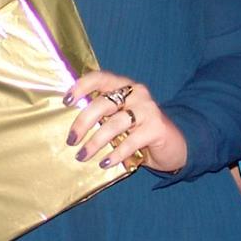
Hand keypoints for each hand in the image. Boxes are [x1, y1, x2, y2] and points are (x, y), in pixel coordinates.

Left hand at [63, 71, 188, 174]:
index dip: (81, 86)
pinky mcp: (157, 128)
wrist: (174, 144)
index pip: (100, 77)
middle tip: (71, 140)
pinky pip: (130, 142)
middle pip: (103, 103)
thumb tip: (72, 128)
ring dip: (95, 142)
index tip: (66, 101)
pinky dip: (115, 154)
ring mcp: (148, 109)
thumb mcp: (120, 118)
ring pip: (115, 124)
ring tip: (82, 156)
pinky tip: (104, 163)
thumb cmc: (139, 130)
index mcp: (124, 85)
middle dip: (83, 122)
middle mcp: (137, 93)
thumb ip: (102, 115)